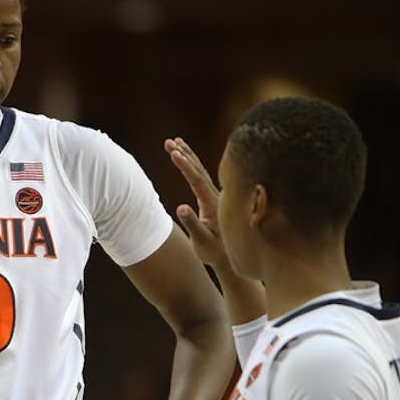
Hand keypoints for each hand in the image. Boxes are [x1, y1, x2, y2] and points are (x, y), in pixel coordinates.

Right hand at [164, 137, 227, 269]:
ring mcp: (216, 196)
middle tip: (169, 141)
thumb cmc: (215, 251)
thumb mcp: (201, 240)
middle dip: (184, 154)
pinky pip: (202, 176)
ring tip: (175, 142)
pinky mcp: (213, 198)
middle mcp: (216, 196)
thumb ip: (192, 223)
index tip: (173, 152)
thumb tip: (181, 207)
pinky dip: (193, 165)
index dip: (184, 165)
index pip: (196, 179)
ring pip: (201, 170)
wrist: (231, 258)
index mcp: (212, 203)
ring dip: (188, 155)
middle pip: (199, 169)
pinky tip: (187, 159)